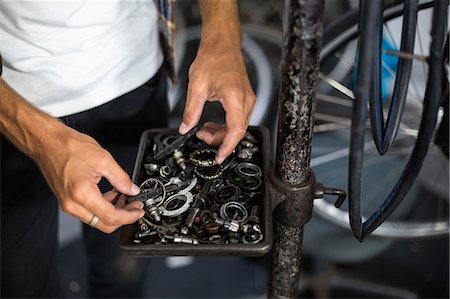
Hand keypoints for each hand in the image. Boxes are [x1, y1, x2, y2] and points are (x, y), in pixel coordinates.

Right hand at [35, 127, 144, 233]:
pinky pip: (88, 211)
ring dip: (113, 211)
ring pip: (96, 219)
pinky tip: (112, 193)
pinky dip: (102, 206)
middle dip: (123, 217)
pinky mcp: (67, 200)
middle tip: (134, 206)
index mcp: (82, 194)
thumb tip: (132, 189)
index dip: (129, 217)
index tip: (139, 211)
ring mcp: (68, 204)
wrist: (47, 142)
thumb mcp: (104, 160)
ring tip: (125, 197)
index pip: (111, 217)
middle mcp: (72, 204)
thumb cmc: (68, 147)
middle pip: (103, 224)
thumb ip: (121, 178)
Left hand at [179, 37, 255, 163]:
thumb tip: (185, 128)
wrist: (222, 44)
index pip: (236, 130)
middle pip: (237, 131)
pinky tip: (213, 123)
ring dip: (222, 133)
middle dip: (219, 139)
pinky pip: (238, 119)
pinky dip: (226, 126)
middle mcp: (246, 99)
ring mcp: (248, 99)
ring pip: (238, 127)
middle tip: (201, 135)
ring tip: (204, 129)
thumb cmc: (213, 58)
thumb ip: (191, 111)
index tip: (218, 157)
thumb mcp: (196, 86)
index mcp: (235, 97)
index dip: (227, 147)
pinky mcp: (246, 99)